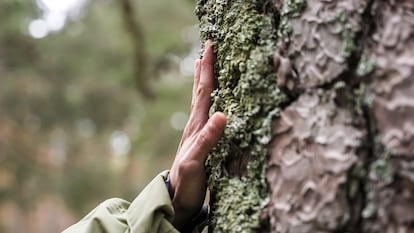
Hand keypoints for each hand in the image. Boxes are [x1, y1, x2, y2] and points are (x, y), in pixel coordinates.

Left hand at [168, 40, 226, 228]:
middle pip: (200, 92)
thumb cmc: (186, 183)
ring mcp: (195, 134)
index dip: (207, 70)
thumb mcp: (196, 161)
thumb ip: (208, 139)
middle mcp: (194, 126)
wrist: (175, 201)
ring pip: (200, 101)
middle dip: (204, 69)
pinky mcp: (199, 142)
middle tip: (207, 48)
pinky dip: (206, 101)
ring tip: (202, 66)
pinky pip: (203, 114)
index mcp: (196, 127)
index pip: (203, 92)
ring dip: (202, 82)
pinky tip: (209, 102)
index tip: (209, 47)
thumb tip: (222, 114)